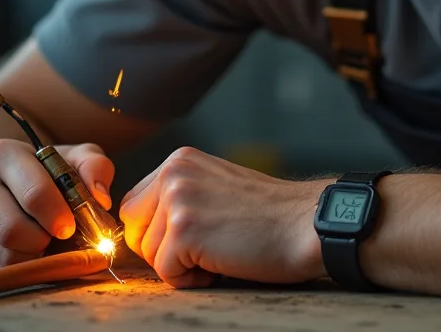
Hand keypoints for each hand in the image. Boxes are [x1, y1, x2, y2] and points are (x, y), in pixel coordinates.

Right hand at [0, 140, 113, 267]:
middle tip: (59, 238)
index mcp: (2, 154)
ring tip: (48, 242)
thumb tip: (101, 200)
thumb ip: (95, 168)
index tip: (71, 226)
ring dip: (34, 256)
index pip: (33, 194)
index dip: (58, 217)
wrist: (2, 173)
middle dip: (43, 241)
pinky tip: (33, 249)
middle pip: (11, 229)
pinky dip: (22, 265)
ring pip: (3, 253)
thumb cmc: (46, 166)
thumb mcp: (74, 156)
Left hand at [118, 146, 328, 288]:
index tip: (193, 239)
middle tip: (206, 249)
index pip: (136, 206)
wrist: (306, 224)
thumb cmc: (269, 216)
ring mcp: (177, 200)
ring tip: (219, 253)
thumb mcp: (215, 187)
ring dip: (180, 265)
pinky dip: (191, 280)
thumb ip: (181, 197)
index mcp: (179, 160)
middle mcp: (173, 173)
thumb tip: (143, 230)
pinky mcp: (185, 230)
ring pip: (149, 253)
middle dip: (162, 249)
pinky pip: (166, 272)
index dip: (158, 233)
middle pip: (134, 229)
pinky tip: (221, 264)